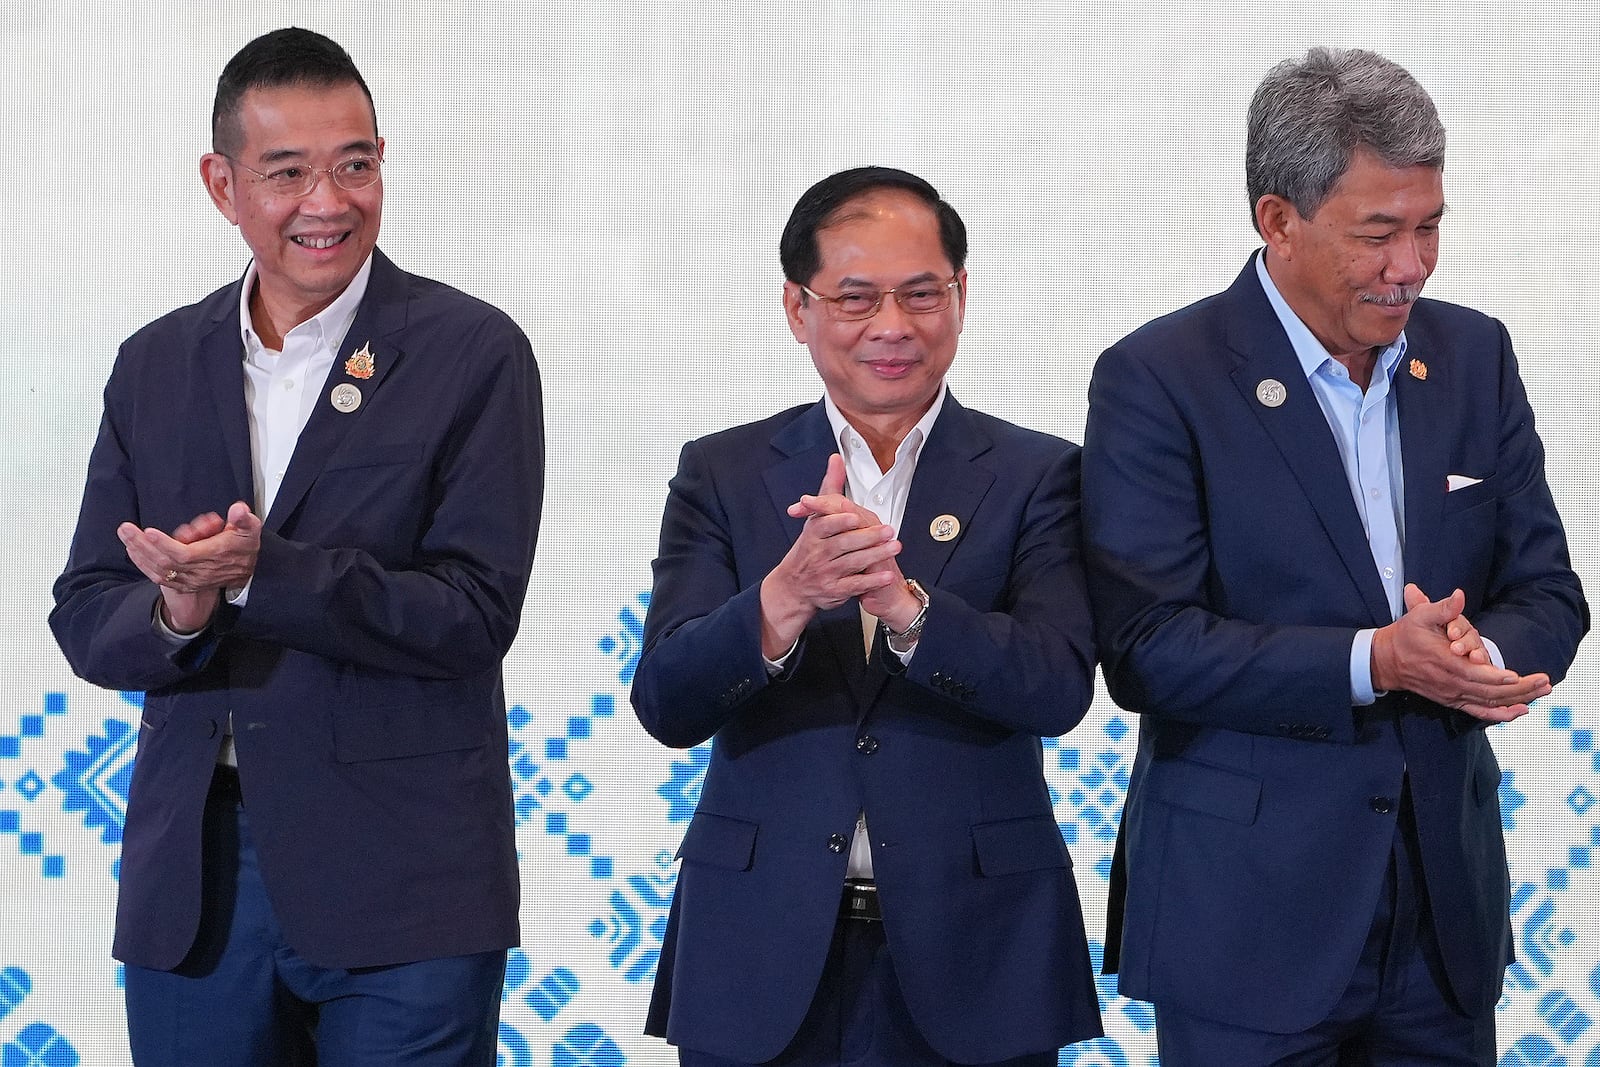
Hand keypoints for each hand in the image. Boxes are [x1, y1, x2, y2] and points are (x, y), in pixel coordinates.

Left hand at [118, 501, 262, 632]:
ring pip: (158, 570)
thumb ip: (244, 519)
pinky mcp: (183, 583)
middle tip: (125, 528)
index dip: (165, 544)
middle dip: (142, 545)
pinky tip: (132, 551)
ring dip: (139, 553)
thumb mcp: (250, 529)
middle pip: (165, 562)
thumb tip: (238, 510)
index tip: (149, 531)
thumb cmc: (244, 546)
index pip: (184, 554)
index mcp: (213, 556)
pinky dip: (143, 565)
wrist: (247, 572)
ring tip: (125, 536)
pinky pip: (159, 576)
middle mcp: (199, 571)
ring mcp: (190, 579)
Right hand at [786, 455, 921, 630]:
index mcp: (813, 534)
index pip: (825, 526)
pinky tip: (886, 575)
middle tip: (888, 531)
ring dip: (875, 555)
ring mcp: (826, 573)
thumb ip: (829, 487)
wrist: (794, 586)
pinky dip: (871, 581)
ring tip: (894, 548)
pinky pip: (855, 585)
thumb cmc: (809, 548)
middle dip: (867, 537)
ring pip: (852, 563)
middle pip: (843, 544)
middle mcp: (819, 553)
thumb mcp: (815, 516)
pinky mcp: (835, 590)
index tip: (855, 517)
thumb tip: (836, 459)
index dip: (840, 522)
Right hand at [1371, 584, 1549, 722]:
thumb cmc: (1405, 636)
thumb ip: (1442, 608)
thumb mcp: (1419, 616)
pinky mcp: (1453, 700)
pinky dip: (1501, 714)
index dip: (1495, 676)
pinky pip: (1480, 711)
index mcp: (1444, 663)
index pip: (1474, 674)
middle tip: (1545, 683)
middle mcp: (1450, 683)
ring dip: (1517, 700)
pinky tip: (1520, 711)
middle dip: (1519, 689)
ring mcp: (1452, 694)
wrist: (1385, 661)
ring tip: (1541, 693)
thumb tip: (1459, 596)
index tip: (1516, 675)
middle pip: (1489, 691)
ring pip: (1489, 702)